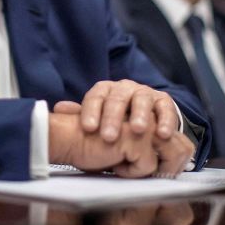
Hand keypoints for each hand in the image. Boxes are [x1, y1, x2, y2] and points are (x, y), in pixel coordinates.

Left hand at [54, 81, 194, 177]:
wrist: (142, 119)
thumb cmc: (114, 123)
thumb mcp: (97, 119)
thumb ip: (79, 116)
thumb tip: (58, 108)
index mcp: (105, 91)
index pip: (95, 96)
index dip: (90, 111)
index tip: (88, 128)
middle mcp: (124, 88)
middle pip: (117, 98)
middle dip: (113, 117)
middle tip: (109, 136)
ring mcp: (144, 93)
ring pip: (141, 99)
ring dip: (139, 115)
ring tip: (137, 130)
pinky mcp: (163, 101)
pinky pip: (165, 108)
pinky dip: (165, 120)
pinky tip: (162, 134)